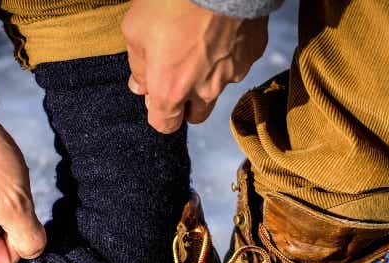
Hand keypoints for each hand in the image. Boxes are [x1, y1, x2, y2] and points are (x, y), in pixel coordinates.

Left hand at [121, 0, 268, 132]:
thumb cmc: (169, 2)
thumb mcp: (135, 31)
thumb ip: (138, 66)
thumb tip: (140, 84)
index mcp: (171, 91)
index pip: (165, 125)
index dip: (158, 112)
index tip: (154, 93)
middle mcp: (205, 90)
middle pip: (196, 115)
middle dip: (185, 103)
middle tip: (176, 73)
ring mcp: (233, 73)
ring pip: (218, 87)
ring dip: (207, 76)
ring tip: (198, 44)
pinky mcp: (253, 53)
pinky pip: (237, 62)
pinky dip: (228, 53)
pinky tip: (218, 30)